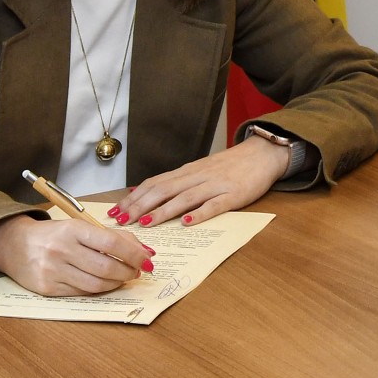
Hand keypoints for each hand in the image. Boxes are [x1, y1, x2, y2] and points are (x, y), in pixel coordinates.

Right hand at [0, 216, 153, 295]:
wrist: (13, 244)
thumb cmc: (53, 234)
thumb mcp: (79, 227)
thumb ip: (110, 236)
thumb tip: (143, 251)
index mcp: (72, 229)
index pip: (111, 243)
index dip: (134, 254)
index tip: (147, 259)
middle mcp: (62, 250)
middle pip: (106, 267)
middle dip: (129, 272)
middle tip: (137, 271)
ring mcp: (53, 271)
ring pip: (96, 284)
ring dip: (116, 283)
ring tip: (123, 277)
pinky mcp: (48, 289)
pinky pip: (82, 293)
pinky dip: (99, 290)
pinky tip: (105, 284)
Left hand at [107, 137, 289, 227]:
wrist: (262, 154)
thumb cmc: (229, 166)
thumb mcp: (200, 171)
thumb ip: (178, 182)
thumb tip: (146, 195)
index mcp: (187, 172)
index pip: (154, 183)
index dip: (134, 197)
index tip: (116, 210)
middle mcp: (197, 176)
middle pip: (164, 190)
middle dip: (140, 206)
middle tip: (122, 220)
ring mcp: (215, 185)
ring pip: (184, 197)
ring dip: (163, 210)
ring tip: (146, 223)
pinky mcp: (233, 195)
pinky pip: (214, 205)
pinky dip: (199, 213)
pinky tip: (187, 222)